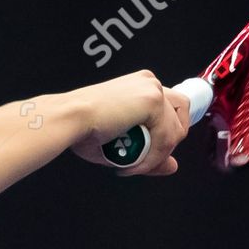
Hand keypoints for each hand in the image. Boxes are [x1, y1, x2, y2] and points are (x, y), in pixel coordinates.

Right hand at [63, 70, 188, 174]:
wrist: (69, 118)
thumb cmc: (82, 127)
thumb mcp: (123, 142)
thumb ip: (152, 153)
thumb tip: (173, 166)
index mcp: (141, 86)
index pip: (171, 112)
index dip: (164, 137)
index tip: (146, 153)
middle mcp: (149, 82)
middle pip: (180, 119)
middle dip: (164, 147)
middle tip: (139, 161)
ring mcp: (153, 89)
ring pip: (175, 132)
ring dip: (155, 156)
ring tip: (130, 165)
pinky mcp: (153, 100)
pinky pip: (166, 139)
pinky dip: (151, 158)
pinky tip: (130, 164)